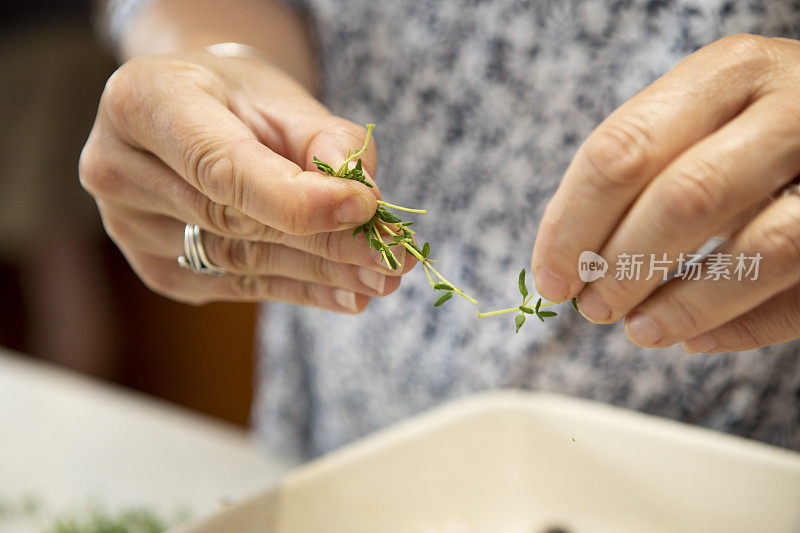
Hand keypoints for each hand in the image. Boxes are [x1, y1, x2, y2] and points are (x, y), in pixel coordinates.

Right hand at [80, 50, 413, 309]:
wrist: (195, 114)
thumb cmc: (239, 97)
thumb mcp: (283, 97)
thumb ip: (326, 142)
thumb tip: (364, 204)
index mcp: (141, 103)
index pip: (221, 167)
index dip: (295, 198)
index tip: (365, 208)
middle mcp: (118, 169)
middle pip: (237, 220)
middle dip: (326, 243)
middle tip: (393, 257)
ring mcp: (130, 228)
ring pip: (242, 260)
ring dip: (321, 275)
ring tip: (383, 279)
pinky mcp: (160, 267)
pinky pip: (238, 284)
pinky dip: (299, 290)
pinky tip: (347, 295)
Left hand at [531, 34, 799, 352]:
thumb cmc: (746, 126)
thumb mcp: (693, 117)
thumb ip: (634, 172)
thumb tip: (562, 262)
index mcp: (727, 73)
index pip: (624, 151)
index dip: (573, 224)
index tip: (550, 276)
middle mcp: (792, 109)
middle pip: (687, 198)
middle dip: (623, 266)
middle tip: (592, 307)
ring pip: (761, 250)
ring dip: (685, 305)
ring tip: (638, 330)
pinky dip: (745, 326)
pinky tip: (698, 338)